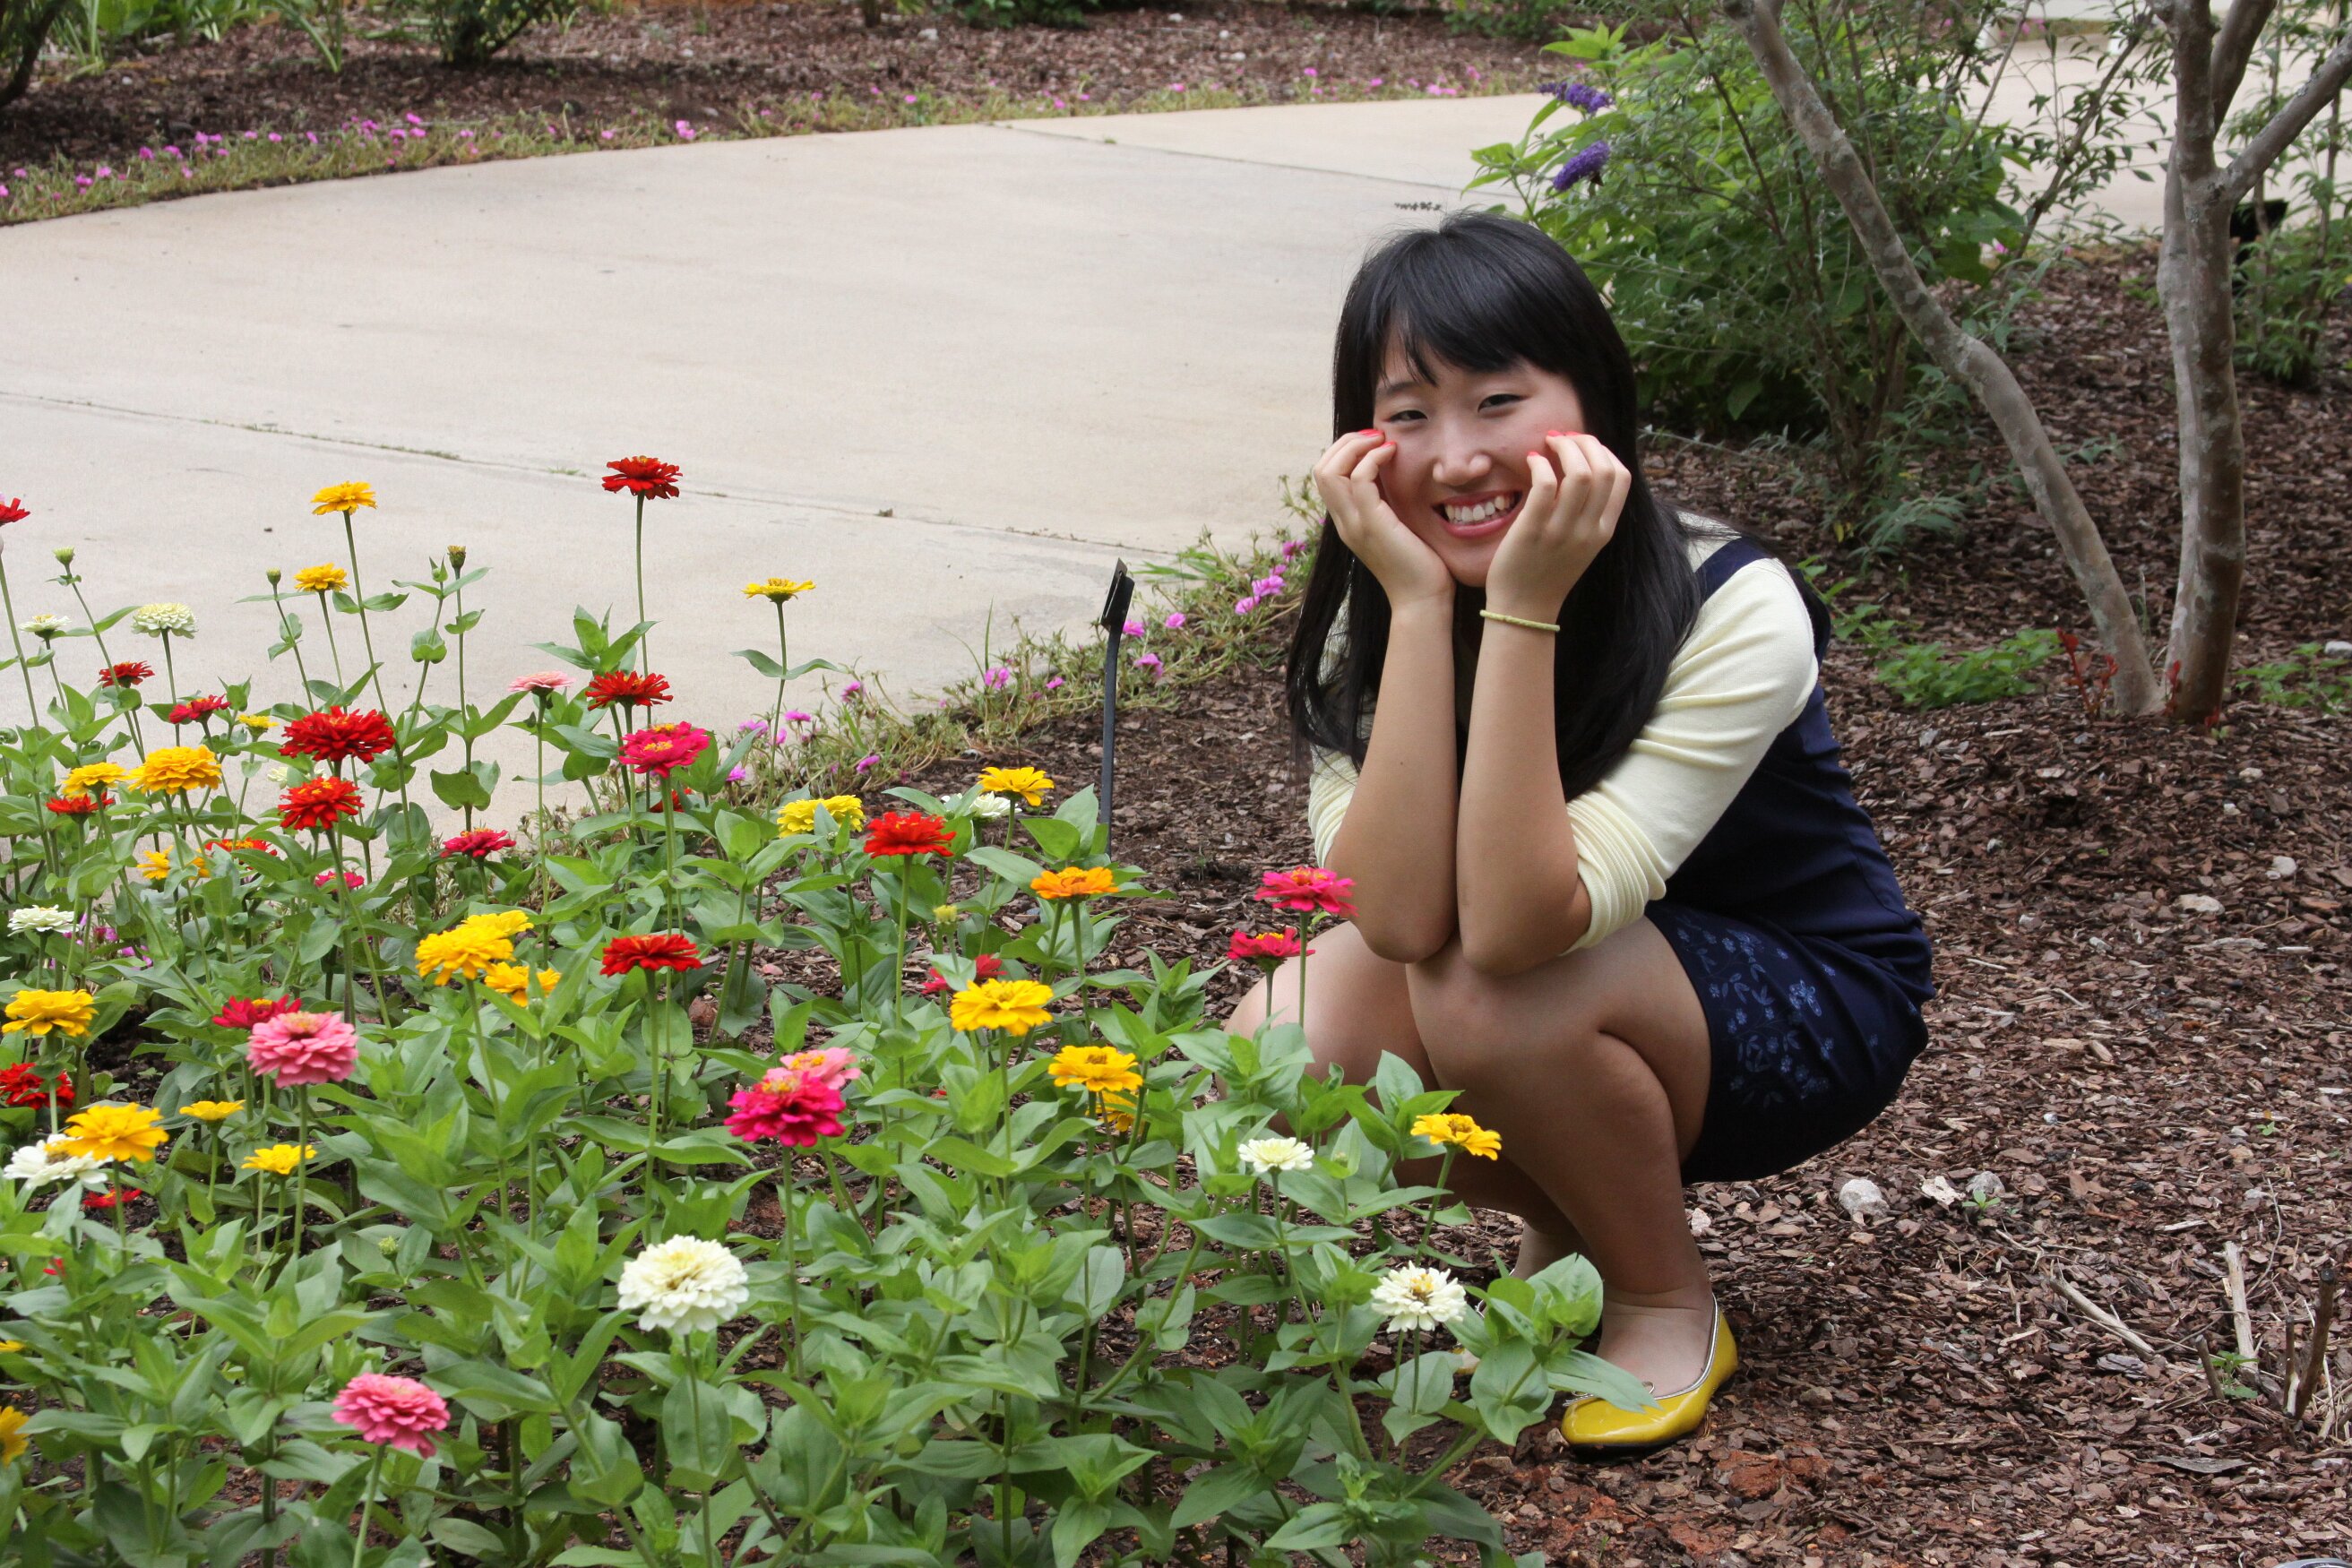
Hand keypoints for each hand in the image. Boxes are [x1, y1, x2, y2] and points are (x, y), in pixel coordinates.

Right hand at [1311, 431, 1454, 608]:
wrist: (1423, 600)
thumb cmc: (1420, 566)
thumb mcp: (1398, 528)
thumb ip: (1388, 504)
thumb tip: (1395, 475)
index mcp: (1347, 522)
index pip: (1326, 476)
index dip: (1345, 450)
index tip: (1374, 442)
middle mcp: (1343, 522)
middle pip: (1321, 468)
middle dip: (1347, 442)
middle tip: (1376, 435)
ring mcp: (1354, 524)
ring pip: (1331, 470)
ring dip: (1356, 445)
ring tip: (1382, 440)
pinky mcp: (1372, 525)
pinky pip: (1360, 479)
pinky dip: (1374, 458)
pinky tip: (1394, 454)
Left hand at [1485, 431, 1629, 620]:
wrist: (1523, 609)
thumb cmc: (1547, 571)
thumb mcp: (1581, 543)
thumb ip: (1588, 512)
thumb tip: (1585, 468)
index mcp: (1604, 530)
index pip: (1621, 477)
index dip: (1603, 451)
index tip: (1583, 445)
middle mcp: (1588, 529)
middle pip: (1603, 469)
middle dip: (1584, 442)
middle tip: (1563, 438)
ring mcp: (1562, 531)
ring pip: (1579, 473)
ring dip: (1564, 448)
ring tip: (1548, 443)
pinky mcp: (1533, 530)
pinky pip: (1546, 484)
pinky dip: (1540, 463)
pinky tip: (1531, 460)